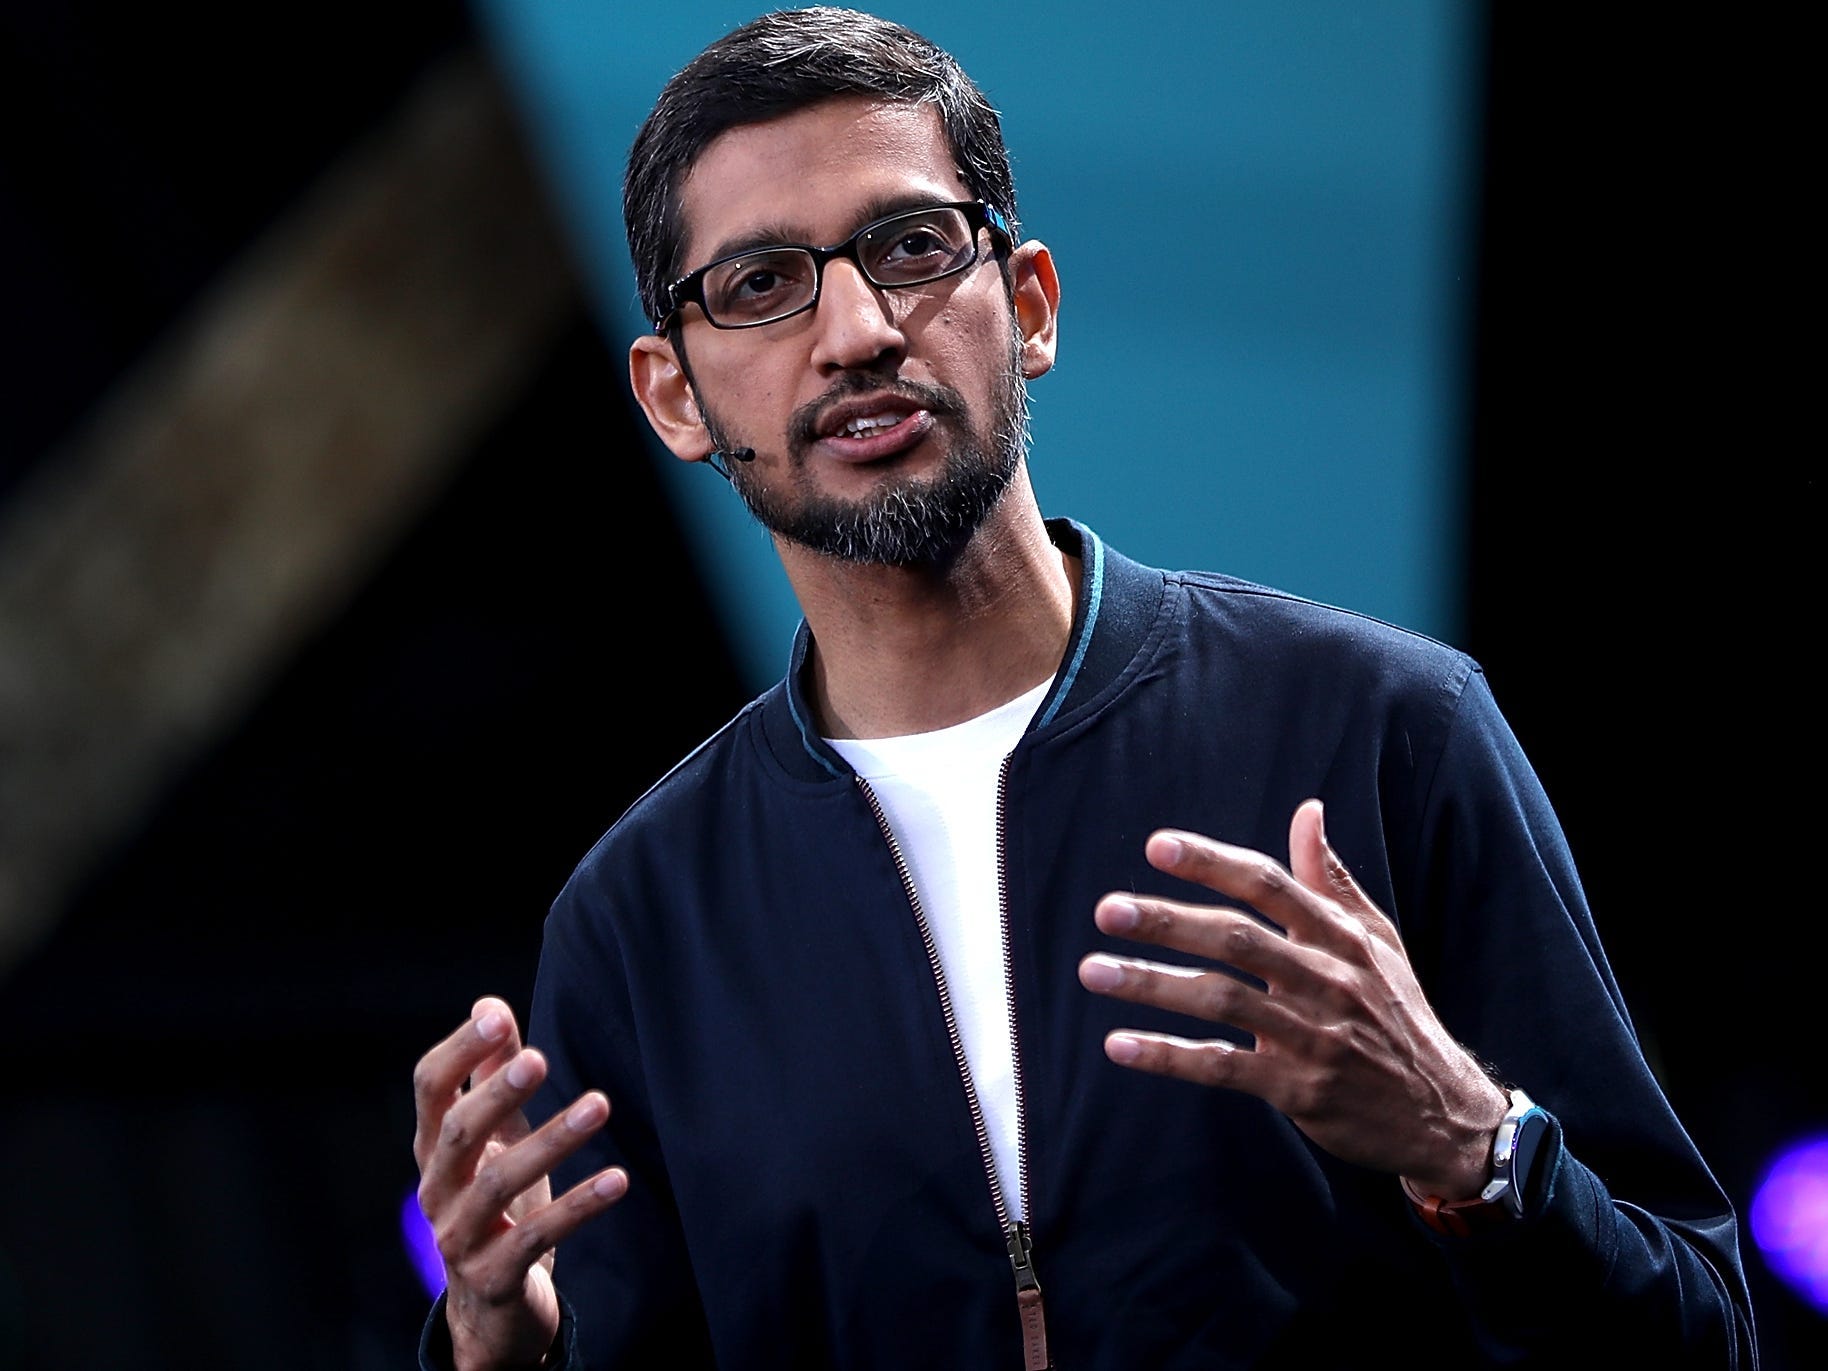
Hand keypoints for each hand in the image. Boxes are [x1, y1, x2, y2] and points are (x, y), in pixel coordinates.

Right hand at [412, 997, 626, 1369]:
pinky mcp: (493, 1276)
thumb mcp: (493, 1138)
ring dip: (552, 1142)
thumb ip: (489, 1074)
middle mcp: (437, 1188)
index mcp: (434, 1146)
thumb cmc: (492, 1203)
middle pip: (458, 1134)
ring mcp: (459, 1236)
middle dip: (497, 1095)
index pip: (430, 1088)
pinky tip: (618, 1179)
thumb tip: (490, 1007)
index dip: (459, 1051)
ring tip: (599, 1105)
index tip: (497, 1017)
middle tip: (540, 1059)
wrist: (487, 1307)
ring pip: (498, 1184)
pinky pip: (536, 1236)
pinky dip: (578, 1206)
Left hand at [1078, 800, 1506, 1198]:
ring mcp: (1312, 1035)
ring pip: (1221, 1000)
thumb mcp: (1377, 941)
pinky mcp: (1298, 1088)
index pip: (1268, 885)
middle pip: (1236, 939)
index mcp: (1341, 936)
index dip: (1212, 863)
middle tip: (1107, 911)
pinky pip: (1222, 1066)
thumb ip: (1330, 879)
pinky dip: (1168, 1056)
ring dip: (1152, 984)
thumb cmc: (1397, 1013)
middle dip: (1167, 921)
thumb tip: (1307, 811)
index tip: (1158, 846)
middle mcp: (1327, 979)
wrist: (1443, 1111)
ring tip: (1093, 972)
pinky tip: (1120, 1045)